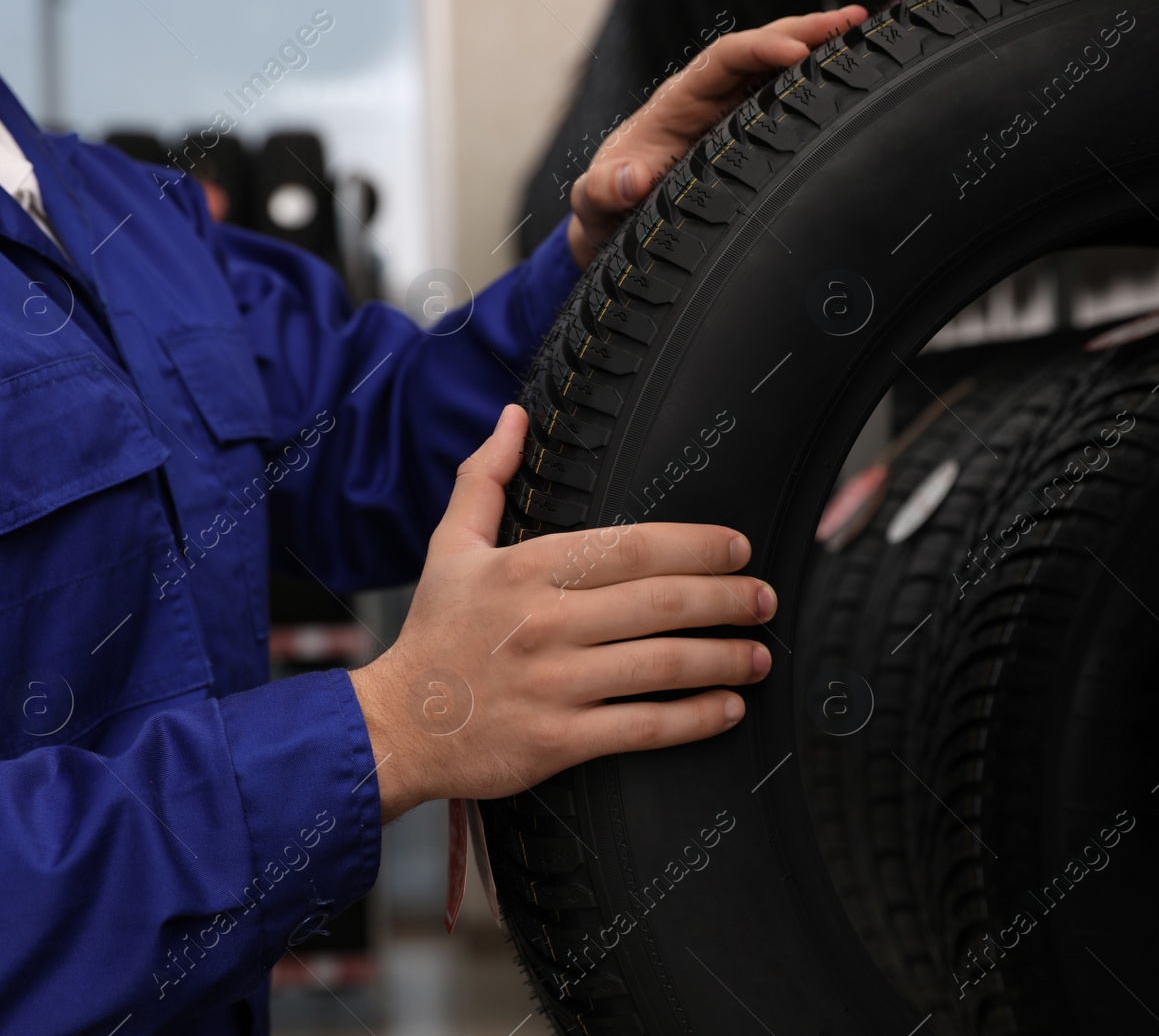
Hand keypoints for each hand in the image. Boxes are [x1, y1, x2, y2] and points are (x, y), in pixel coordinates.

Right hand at [350, 404, 775, 821]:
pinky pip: (643, 727)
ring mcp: (553, 684)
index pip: (630, 547)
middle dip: (726, 598)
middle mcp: (543, 623)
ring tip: (759, 654)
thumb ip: (485, 478)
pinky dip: (695, 717)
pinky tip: (728, 707)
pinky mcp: (558, 741)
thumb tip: (513, 417)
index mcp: (525, 569)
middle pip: (659, 602)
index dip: (695, 545)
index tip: (737, 548)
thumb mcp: (450, 547)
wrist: (396, 727)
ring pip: (661, 664)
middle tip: (763, 598)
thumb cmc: (433, 635)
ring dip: (723, 657)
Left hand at [565, 5, 868, 268]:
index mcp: (675, 106)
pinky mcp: (743, 137)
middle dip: (804, 32)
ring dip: (818, 52)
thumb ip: (603, 191)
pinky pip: (781, 103)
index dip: (758, 51)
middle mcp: (705, 101)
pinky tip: (848, 78)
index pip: (722, 62)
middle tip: (853, 21)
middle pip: (759, 52)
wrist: (611, 224)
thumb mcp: (594, 202)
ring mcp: (727, 117)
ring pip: (776, 73)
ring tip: (865, 35)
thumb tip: (630, 180)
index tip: (795, 51)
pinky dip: (814, 86)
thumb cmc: (604, 206)